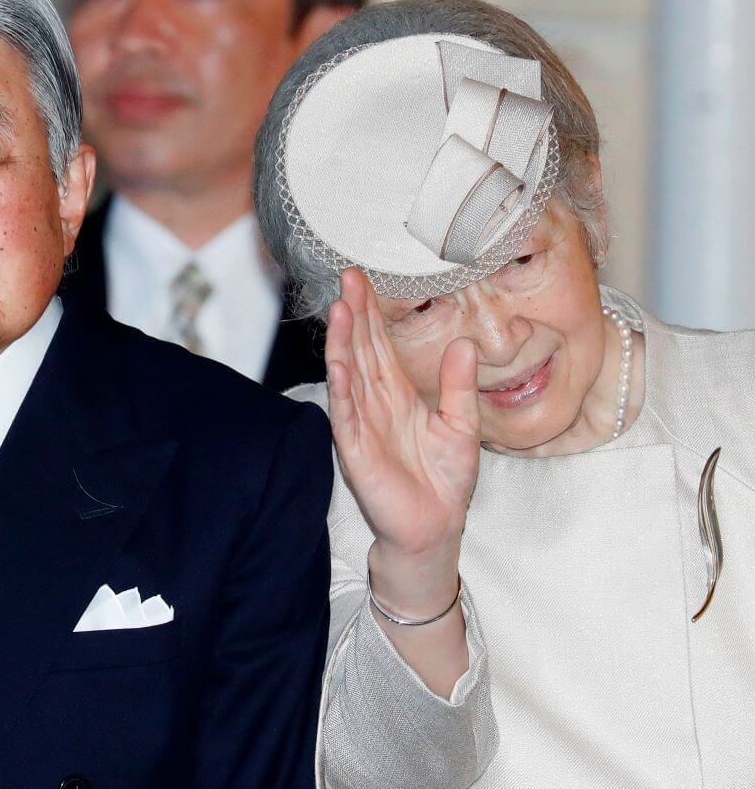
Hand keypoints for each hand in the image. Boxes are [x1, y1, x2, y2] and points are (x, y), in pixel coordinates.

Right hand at [325, 268, 479, 612]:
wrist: (435, 527)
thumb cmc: (444, 480)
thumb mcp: (461, 424)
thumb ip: (459, 384)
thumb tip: (465, 342)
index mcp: (397, 394)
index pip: (379, 344)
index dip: (371, 312)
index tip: (363, 278)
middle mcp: (374, 403)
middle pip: (360, 350)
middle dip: (353, 314)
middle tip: (347, 276)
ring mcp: (362, 424)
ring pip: (348, 375)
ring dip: (342, 343)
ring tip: (339, 309)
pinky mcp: (357, 451)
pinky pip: (347, 416)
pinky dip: (342, 391)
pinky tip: (340, 366)